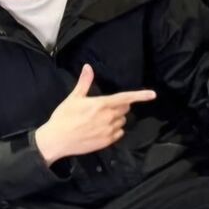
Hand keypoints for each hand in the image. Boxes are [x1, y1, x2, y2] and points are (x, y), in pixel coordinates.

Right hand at [35, 65, 155, 164]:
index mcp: (102, 104)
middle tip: (103, 107)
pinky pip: (119, 133)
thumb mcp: (73, 98)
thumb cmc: (64, 117)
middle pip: (124, 109)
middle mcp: (109, 117)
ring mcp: (109, 130)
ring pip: (122, 121)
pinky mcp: (107, 142)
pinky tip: (101, 130)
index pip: (126, 98)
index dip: (141, 95)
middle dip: (119, 106)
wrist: (56, 140)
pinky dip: (114, 130)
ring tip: (98, 120)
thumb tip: (88, 67)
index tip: (153, 94)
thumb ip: (84, 82)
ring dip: (116, 118)